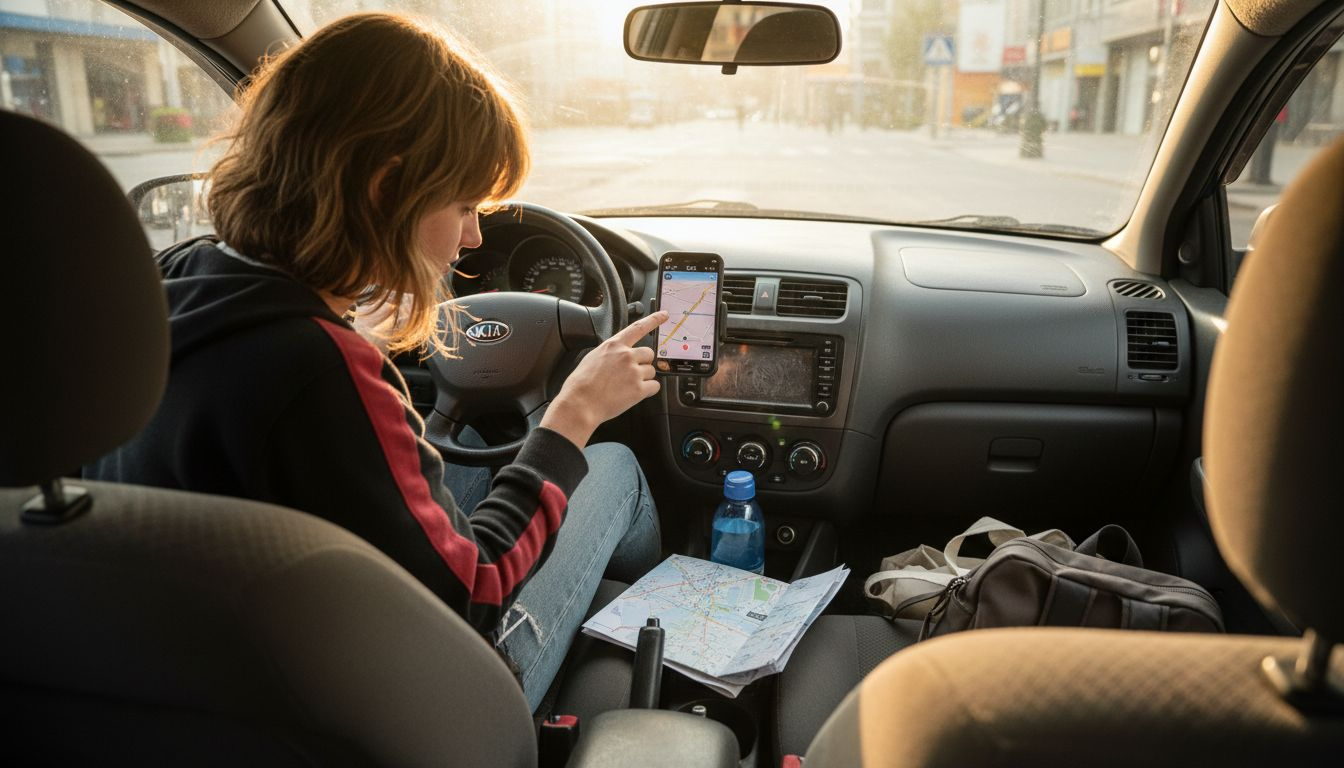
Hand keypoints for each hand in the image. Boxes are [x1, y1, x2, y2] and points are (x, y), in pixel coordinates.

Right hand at [541, 310, 668, 448]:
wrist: (580, 403)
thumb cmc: (581, 384)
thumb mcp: (593, 358)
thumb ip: (610, 353)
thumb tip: (617, 356)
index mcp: (613, 346)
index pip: (638, 328)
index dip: (654, 320)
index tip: (664, 315)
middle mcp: (626, 356)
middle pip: (649, 353)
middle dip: (643, 362)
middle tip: (632, 373)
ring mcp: (634, 372)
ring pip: (651, 371)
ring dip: (644, 378)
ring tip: (627, 386)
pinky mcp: (639, 389)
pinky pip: (654, 387)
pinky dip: (648, 391)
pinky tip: (634, 394)